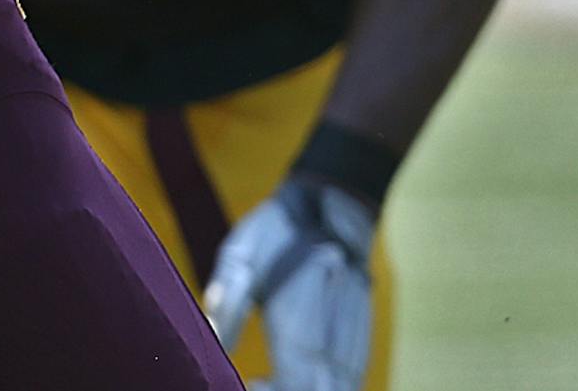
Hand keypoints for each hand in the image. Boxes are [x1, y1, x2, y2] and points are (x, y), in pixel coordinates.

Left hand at [203, 177, 375, 390]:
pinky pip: (352, 377)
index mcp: (302, 314)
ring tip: (272, 385)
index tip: (249, 387)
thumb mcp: (241, 254)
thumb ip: (229, 299)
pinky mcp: (362, 336)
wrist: (332, 205)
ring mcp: (354, 336)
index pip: (294, 379)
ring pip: (343, 388)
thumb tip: (215, 341)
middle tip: (255, 387)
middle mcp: (334, 332)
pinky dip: (331, 386)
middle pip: (323, 390)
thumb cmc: (276, 230)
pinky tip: (303, 383)